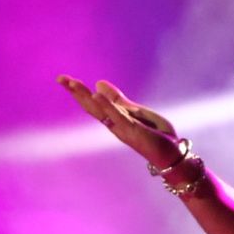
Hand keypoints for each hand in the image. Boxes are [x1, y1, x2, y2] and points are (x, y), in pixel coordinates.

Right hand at [56, 75, 183, 169]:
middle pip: (91, 107)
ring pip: (99, 111)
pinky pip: (117, 116)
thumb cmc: (157, 135)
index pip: (93, 103)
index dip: (79, 91)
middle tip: (60, 78)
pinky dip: (106, 105)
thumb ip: (119, 100)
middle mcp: (114, 124)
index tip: (64, 79)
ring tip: (72, 83)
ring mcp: (122, 128)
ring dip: (85, 97)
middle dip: (76, 92)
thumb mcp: (137, 112)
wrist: (173, 154)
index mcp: (115, 118)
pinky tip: (95, 94)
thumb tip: (98, 83)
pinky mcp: (133, 130)